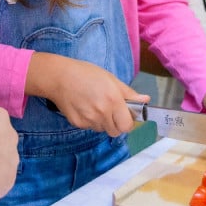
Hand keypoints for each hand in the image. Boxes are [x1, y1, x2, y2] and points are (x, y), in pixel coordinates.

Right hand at [27, 53, 148, 136]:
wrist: (59, 77)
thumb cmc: (86, 73)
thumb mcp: (111, 79)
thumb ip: (129, 93)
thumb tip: (146, 100)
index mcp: (113, 100)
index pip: (127, 126)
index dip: (127, 121)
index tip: (124, 114)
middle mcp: (102, 113)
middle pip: (115, 131)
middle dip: (116, 124)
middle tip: (110, 110)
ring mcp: (88, 120)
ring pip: (102, 129)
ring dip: (102, 122)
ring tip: (94, 105)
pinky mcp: (77, 123)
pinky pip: (89, 127)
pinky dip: (90, 121)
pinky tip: (84, 107)